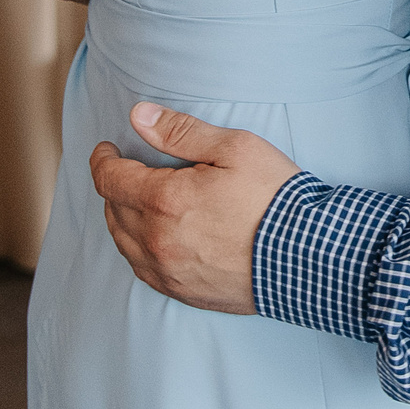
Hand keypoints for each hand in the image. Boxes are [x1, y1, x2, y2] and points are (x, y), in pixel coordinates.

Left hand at [90, 103, 299, 315]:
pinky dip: (137, 248)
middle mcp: (156, 240)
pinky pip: (141, 270)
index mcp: (164, 200)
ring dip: (122, 218)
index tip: (107, 149)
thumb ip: (181, 132)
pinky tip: (153, 238)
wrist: (306, 255)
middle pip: (113, 210)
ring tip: (137, 202)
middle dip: (115, 186)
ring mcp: (167, 271)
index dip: (103, 159)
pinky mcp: (182, 292)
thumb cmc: (274, 197)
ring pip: (123, 243)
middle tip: (128, 171)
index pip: (110, 178)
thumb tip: (139, 116)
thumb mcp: (235, 148)